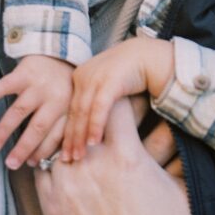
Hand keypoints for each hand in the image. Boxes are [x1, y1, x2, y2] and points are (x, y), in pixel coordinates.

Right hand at [0, 55, 72, 168]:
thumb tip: (61, 158)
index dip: (43, 151)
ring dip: (5, 130)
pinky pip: (5, 85)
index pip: (55, 136)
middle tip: (10, 164)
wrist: (61, 51)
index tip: (31, 165)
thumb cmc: (65, 86)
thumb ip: (66, 127)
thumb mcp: (72, 105)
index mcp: (68, 109)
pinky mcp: (24, 72)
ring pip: (20, 111)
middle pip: (38, 127)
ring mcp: (38, 85)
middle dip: (24, 148)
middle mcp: (55, 98)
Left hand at [37, 98, 191, 214]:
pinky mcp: (50, 200)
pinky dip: (52, 159)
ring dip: (69, 134)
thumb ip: (179, 158)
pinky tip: (63, 161)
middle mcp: (93, 162)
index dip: (120, 100)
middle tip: (97, 114)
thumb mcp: (181, 192)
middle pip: (83, 117)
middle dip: (92, 114)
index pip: (114, 104)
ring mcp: (66, 181)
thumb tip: (191, 136)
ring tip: (78, 135)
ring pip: (58, 137)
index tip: (123, 102)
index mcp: (127, 156)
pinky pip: (43, 165)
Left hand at [62, 37, 173, 161]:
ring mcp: (96, 77)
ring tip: (78, 156)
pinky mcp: (110, 80)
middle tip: (67, 159)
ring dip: (80, 136)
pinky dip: (95, 125)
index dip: (66, 132)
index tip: (64, 151)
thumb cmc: (132, 74)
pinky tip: (93, 142)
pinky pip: (99, 107)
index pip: (70, 109)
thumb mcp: (108, 86)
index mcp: (80, 77)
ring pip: (83, 112)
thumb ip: (97, 101)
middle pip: (73, 112)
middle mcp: (84, 75)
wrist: (150, 55)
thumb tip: (91, 127)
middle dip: (70, 138)